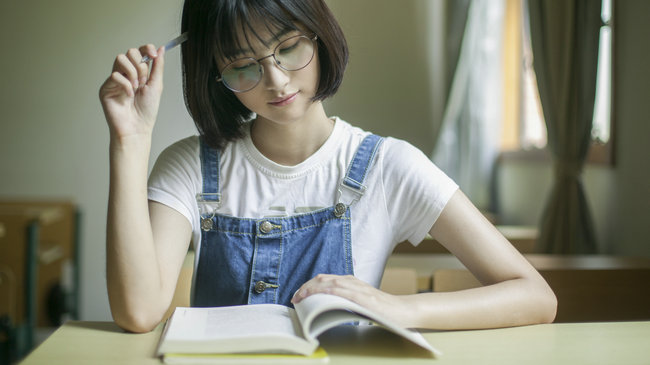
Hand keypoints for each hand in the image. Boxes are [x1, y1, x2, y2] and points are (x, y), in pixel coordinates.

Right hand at [99, 44, 164, 141]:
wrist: (138, 128)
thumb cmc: (147, 110)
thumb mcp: (157, 85)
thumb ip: (158, 66)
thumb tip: (162, 49)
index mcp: (139, 72)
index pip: (140, 51)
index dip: (146, 48)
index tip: (153, 54)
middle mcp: (126, 73)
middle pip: (129, 52)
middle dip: (140, 65)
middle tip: (144, 81)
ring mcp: (115, 80)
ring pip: (120, 59)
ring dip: (132, 73)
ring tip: (136, 88)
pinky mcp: (106, 87)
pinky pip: (114, 75)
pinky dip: (125, 85)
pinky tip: (129, 95)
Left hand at [291, 274, 413, 326]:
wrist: (402, 310)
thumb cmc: (380, 308)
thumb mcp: (357, 302)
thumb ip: (343, 301)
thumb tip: (324, 307)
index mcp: (349, 281)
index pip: (323, 279)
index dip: (308, 286)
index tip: (298, 295)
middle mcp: (351, 281)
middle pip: (322, 279)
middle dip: (306, 287)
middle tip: (295, 298)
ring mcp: (357, 288)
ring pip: (329, 283)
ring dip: (312, 289)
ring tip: (301, 297)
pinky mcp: (362, 297)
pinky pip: (342, 291)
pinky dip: (328, 292)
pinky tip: (320, 295)